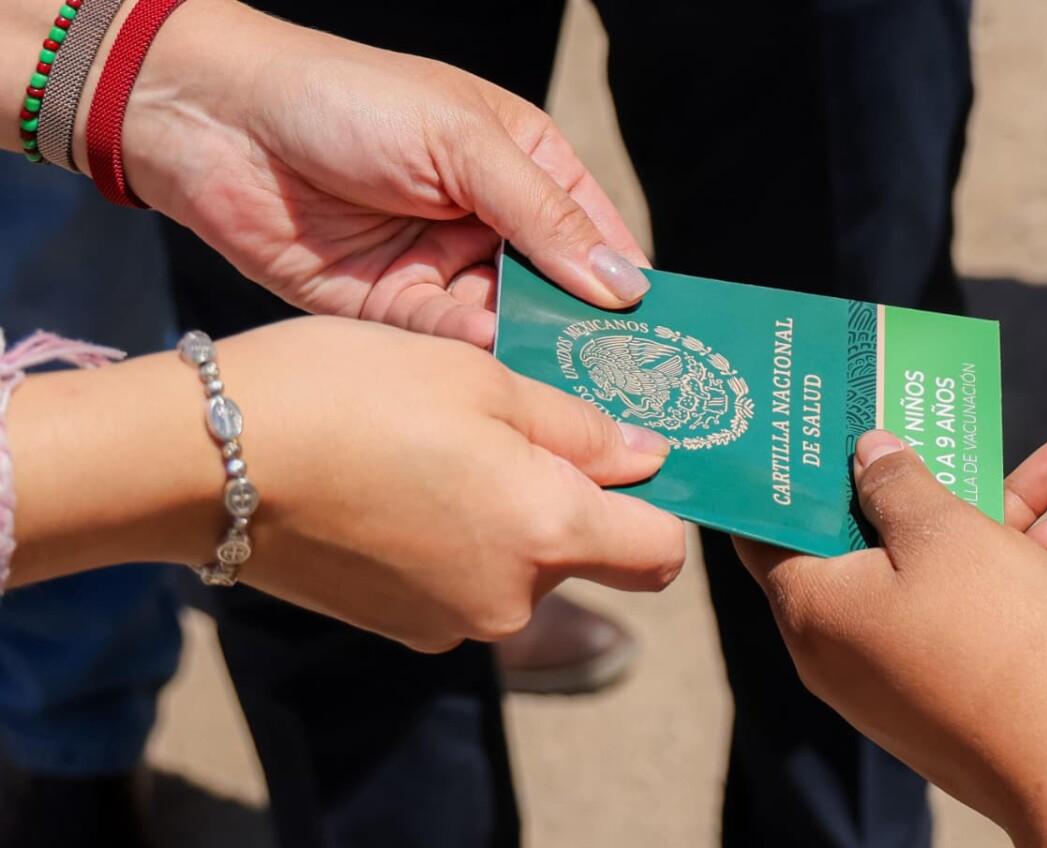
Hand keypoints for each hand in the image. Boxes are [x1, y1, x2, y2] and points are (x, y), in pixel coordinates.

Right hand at [9, 317, 684, 651]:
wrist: (206, 460)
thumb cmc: (349, 393)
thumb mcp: (480, 379)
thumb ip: (579, 429)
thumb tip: (649, 458)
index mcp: (545, 532)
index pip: (661, 552)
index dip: (659, 504)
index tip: (627, 455)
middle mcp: (508, 598)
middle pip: (584, 557)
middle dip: (568, 499)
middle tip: (511, 426)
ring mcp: (448, 622)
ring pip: (517, 566)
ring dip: (504, 515)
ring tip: (437, 448)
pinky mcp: (396, 626)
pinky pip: (460, 582)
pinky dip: (452, 540)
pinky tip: (398, 485)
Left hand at [86, 0, 650, 347]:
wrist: (218, 124)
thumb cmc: (348, 101)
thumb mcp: (463, 143)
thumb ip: (544, 216)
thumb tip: (624, 285)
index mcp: (525, 172)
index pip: (598, 241)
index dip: (631, 291)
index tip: (669, 347)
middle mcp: (492, 229)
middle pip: (559, 299)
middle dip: (588, 341)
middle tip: (632, 396)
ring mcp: (444, 274)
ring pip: (509, 333)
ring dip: (537, 363)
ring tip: (580, 405)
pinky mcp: (394, 314)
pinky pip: (448, 349)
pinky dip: (474, 366)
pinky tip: (504, 388)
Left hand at [737, 432, 1046, 844]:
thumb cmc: (996, 638)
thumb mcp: (943, 533)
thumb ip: (895, 483)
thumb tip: (866, 454)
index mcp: (808, 603)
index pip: (764, 529)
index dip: (788, 477)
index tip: (813, 434)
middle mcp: (831, 645)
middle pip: (859, 542)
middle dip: (913, 482)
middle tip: (934, 430)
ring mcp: (882, 676)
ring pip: (919, 573)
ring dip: (979, 519)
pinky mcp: (931, 697)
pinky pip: (946, 617)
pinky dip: (988, 575)